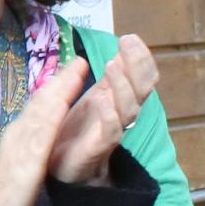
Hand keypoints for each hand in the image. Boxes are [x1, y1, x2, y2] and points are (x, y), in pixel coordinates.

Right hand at [0, 60, 84, 205]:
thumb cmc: (8, 189)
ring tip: (75, 73)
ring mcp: (21, 146)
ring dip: (59, 91)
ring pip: (41, 112)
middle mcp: (19, 132)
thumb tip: (44, 123)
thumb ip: (31, 139)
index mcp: (20, 132)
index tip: (75, 67)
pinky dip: (51, 118)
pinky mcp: (26, 162)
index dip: (58, 84)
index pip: (40, 103)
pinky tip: (62, 106)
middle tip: (80, 60)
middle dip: (61, 79)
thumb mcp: (22, 158)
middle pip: (41, 101)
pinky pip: (40, 137)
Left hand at [47, 35, 156, 187]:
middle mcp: (120, 111)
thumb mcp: (90, 97)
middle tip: (129, 42)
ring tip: (112, 65)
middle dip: (137, 64)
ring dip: (122, 85)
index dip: (139, 57)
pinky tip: (103, 101)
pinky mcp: (99, 147)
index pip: (138, 75)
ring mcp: (112, 129)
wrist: (63, 167)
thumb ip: (105, 78)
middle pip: (141, 88)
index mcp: (116, 97)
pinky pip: (111, 131)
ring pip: (129, 108)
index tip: (131, 37)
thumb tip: (119, 52)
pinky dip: (109, 116)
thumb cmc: (77, 129)